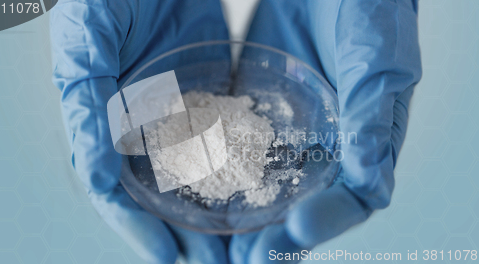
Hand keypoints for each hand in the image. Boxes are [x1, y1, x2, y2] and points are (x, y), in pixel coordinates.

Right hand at [50, 0, 230, 262]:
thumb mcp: (89, 41)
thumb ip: (88, 104)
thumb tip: (97, 174)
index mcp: (105, 121)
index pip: (118, 189)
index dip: (138, 227)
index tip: (169, 258)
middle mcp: (144, 127)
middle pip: (164, 193)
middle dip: (189, 232)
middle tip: (220, 263)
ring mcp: (181, 113)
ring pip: (200, 173)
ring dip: (219, 210)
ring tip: (246, 241)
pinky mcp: (214, 94)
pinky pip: (230, 137)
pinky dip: (243, 166)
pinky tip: (264, 189)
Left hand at [229, 0, 421, 262]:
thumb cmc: (367, 6)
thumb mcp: (376, 53)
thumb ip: (372, 111)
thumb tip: (370, 180)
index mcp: (366, 139)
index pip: (352, 196)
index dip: (326, 221)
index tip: (292, 231)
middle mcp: (326, 144)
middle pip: (302, 203)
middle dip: (275, 237)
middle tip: (243, 261)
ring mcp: (287, 130)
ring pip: (266, 184)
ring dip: (242, 217)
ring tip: (213, 246)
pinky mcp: (253, 110)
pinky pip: (235, 148)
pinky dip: (218, 173)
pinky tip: (193, 190)